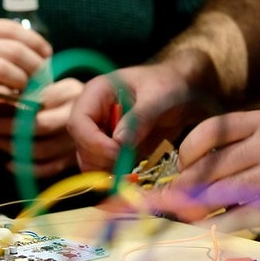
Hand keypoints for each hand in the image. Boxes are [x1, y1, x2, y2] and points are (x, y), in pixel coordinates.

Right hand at [0, 19, 51, 113]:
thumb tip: (26, 52)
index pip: (12, 29)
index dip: (35, 40)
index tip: (46, 54)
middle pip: (15, 50)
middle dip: (35, 65)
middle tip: (43, 79)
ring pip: (6, 69)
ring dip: (24, 82)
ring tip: (30, 91)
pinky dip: (7, 97)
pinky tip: (13, 102)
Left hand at [0, 78, 82, 177]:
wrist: (96, 105)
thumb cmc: (65, 93)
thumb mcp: (53, 83)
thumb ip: (33, 92)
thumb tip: (2, 102)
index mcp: (70, 99)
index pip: (39, 116)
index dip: (13, 123)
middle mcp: (76, 123)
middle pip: (40, 135)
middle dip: (10, 136)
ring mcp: (76, 143)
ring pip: (42, 154)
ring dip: (15, 151)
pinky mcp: (74, 158)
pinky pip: (49, 169)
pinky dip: (27, 169)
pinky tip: (10, 163)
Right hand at [67, 63, 216, 171]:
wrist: (181, 92)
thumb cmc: (168, 85)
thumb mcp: (158, 96)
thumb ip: (139, 117)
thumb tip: (119, 143)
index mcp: (96, 94)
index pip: (78, 122)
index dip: (93, 141)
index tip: (117, 152)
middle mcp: (92, 115)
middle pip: (81, 145)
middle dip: (101, 159)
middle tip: (127, 161)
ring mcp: (99, 134)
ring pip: (88, 161)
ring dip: (107, 170)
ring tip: (132, 166)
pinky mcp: (110, 150)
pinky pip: (103, 169)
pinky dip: (115, 175)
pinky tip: (133, 172)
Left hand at [150, 110, 259, 221]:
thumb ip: (234, 145)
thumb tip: (187, 172)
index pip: (212, 130)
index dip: (187, 150)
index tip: (180, 167)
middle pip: (212, 166)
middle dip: (184, 186)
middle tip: (170, 199)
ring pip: (221, 192)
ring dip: (195, 207)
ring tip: (183, 214)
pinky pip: (241, 216)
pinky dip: (219, 225)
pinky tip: (208, 228)